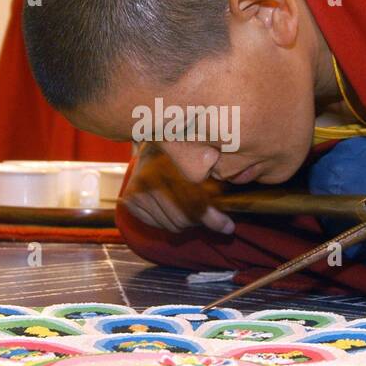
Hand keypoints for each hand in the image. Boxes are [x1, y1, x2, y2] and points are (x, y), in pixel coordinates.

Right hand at [119, 148, 234, 233]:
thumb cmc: (183, 146)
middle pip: (183, 220)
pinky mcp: (130, 202)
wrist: (150, 139)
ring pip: (173, 225)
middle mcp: (147, 180)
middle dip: (202, 220)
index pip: (192, 204)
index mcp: (167, 165)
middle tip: (216, 216)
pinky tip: (176, 206)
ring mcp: (136, 192)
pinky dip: (172, 220)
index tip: (228, 226)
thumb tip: (235, 178)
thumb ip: (215, 166)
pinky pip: (160, 225)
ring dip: (188, 221)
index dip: (213, 218)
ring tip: (194, 206)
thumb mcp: (202, 150)